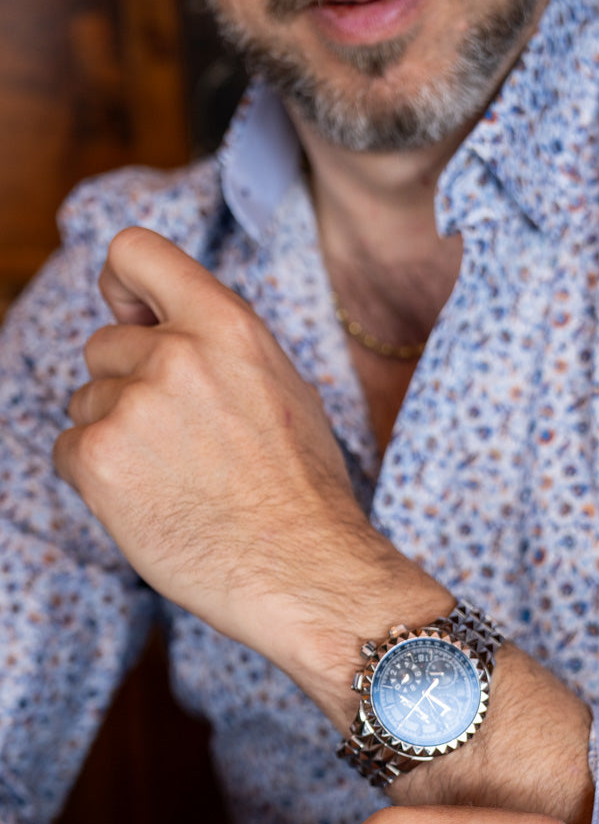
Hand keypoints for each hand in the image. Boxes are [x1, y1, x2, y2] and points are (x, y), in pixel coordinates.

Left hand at [53, 227, 449, 720]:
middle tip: (180, 444)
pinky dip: (99, 480)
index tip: (132, 319)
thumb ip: (218, 346)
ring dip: (115, 437)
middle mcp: (174, 355)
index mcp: (226, 326)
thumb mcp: (283, 387)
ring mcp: (131, 406)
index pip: (132, 252)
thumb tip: (158, 325)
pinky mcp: (98, 460)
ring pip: (85, 402)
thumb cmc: (303, 494)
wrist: (306, 571)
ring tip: (176, 482)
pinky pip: (68, 451)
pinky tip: (151, 505)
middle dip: (127, 387)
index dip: (123, 288)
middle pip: (103, 346)